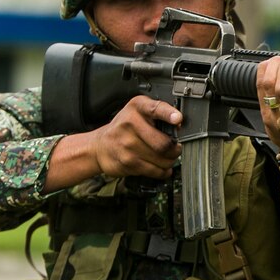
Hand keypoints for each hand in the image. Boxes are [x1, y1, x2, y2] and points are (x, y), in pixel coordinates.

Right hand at [46, 95, 182, 191]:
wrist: (100, 146)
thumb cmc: (124, 128)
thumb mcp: (138, 112)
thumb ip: (158, 113)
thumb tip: (180, 125)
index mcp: (137, 107)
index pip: (155, 108)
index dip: (169, 114)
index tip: (178, 119)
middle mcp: (131, 124)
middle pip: (164, 142)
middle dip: (176, 148)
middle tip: (175, 148)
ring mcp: (128, 144)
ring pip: (162, 159)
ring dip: (170, 161)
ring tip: (168, 157)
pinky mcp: (128, 162)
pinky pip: (155, 170)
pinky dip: (163, 171)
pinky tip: (162, 167)